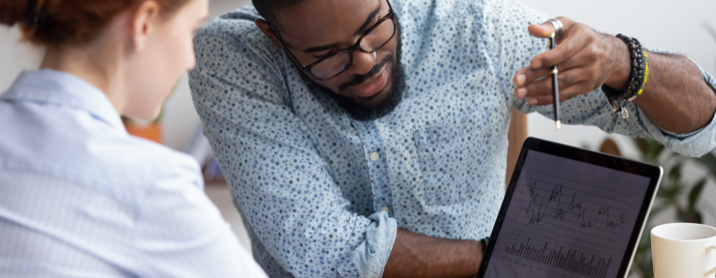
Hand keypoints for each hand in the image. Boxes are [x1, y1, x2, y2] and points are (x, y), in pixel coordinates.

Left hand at [513, 17, 629, 104]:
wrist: (611, 54)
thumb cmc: (581, 38)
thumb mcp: (567, 26)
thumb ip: (549, 27)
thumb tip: (532, 29)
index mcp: (584, 38)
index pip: (565, 51)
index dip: (548, 58)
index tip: (532, 63)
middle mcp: (590, 57)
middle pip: (559, 70)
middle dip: (536, 76)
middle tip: (517, 81)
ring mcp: (589, 74)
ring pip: (561, 84)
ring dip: (538, 90)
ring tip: (520, 92)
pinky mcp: (586, 87)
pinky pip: (565, 95)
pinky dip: (547, 99)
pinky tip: (532, 99)